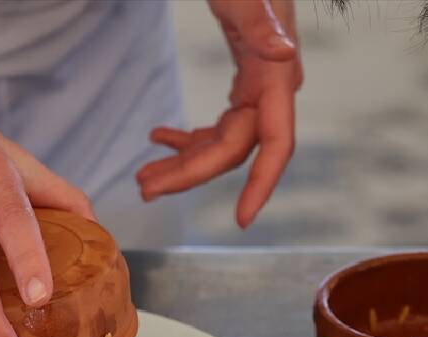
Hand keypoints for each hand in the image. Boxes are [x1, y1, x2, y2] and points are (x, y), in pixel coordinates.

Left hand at [137, 0, 301, 227]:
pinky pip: (218, 124)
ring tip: (143, 179)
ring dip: (183, 163)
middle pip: (232, 150)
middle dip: (189, 175)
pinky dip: (187, 136)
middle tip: (144, 190)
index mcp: (275, 76)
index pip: (276, 143)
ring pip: (221, 143)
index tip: (242, 219)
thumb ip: (261, 26)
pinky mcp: (243, 81)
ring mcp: (257, 87)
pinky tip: (157, 138)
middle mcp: (271, 89)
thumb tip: (284, 55)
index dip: (261, 184)